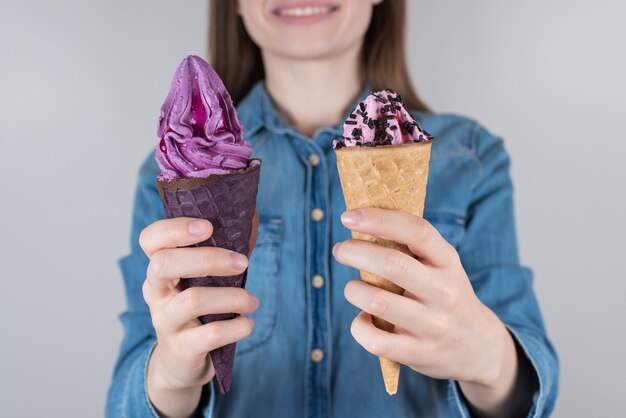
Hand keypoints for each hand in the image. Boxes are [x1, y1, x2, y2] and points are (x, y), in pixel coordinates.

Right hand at [139, 214, 258, 417]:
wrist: (181, 360)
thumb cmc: (200, 304)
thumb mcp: (208, 274)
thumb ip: (227, 244)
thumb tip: (250, 210)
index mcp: (160, 266)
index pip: (150, 239)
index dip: (174, 229)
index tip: (208, 226)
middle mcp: (156, 291)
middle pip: (164, 264)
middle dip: (208, 259)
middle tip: (243, 262)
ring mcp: (165, 321)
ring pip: (191, 301)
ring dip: (230, 297)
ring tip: (253, 301)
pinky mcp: (182, 348)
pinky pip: (207, 335)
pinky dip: (234, 328)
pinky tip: (248, 323)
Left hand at [333, 208, 517, 408]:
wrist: (478, 346)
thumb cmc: (444, 294)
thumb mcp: (441, 265)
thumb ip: (410, 245)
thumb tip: (359, 220)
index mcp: (447, 261)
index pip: (416, 231)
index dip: (379, 220)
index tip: (349, 217)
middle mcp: (444, 292)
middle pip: (391, 264)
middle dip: (354, 253)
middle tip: (340, 250)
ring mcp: (433, 325)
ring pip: (377, 301)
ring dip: (354, 290)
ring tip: (353, 289)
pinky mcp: (419, 353)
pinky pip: (376, 340)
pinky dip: (359, 327)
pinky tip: (363, 319)